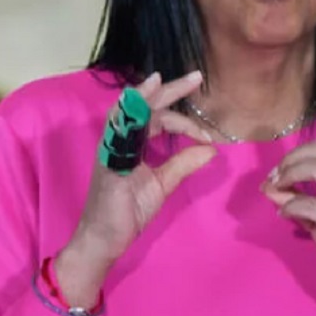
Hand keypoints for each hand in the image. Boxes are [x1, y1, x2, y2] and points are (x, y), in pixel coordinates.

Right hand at [56, 71, 215, 309]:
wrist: (103, 239)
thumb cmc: (127, 211)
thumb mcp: (162, 184)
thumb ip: (183, 164)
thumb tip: (211, 149)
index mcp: (133, 143)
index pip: (159, 118)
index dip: (184, 121)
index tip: (206, 135)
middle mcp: (120, 140)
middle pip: (144, 106)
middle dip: (169, 90)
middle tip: (196, 77)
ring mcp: (110, 149)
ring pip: (127, 113)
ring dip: (144, 96)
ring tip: (161, 79)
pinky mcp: (107, 163)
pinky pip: (114, 134)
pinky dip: (125, 117)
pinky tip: (137, 105)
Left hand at [261, 139, 315, 303]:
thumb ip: (296, 198)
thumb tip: (268, 186)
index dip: (296, 156)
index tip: (278, 172)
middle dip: (290, 160)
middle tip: (274, 178)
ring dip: (290, 175)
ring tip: (276, 189)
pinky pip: (308, 202)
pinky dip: (290, 206)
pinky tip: (284, 214)